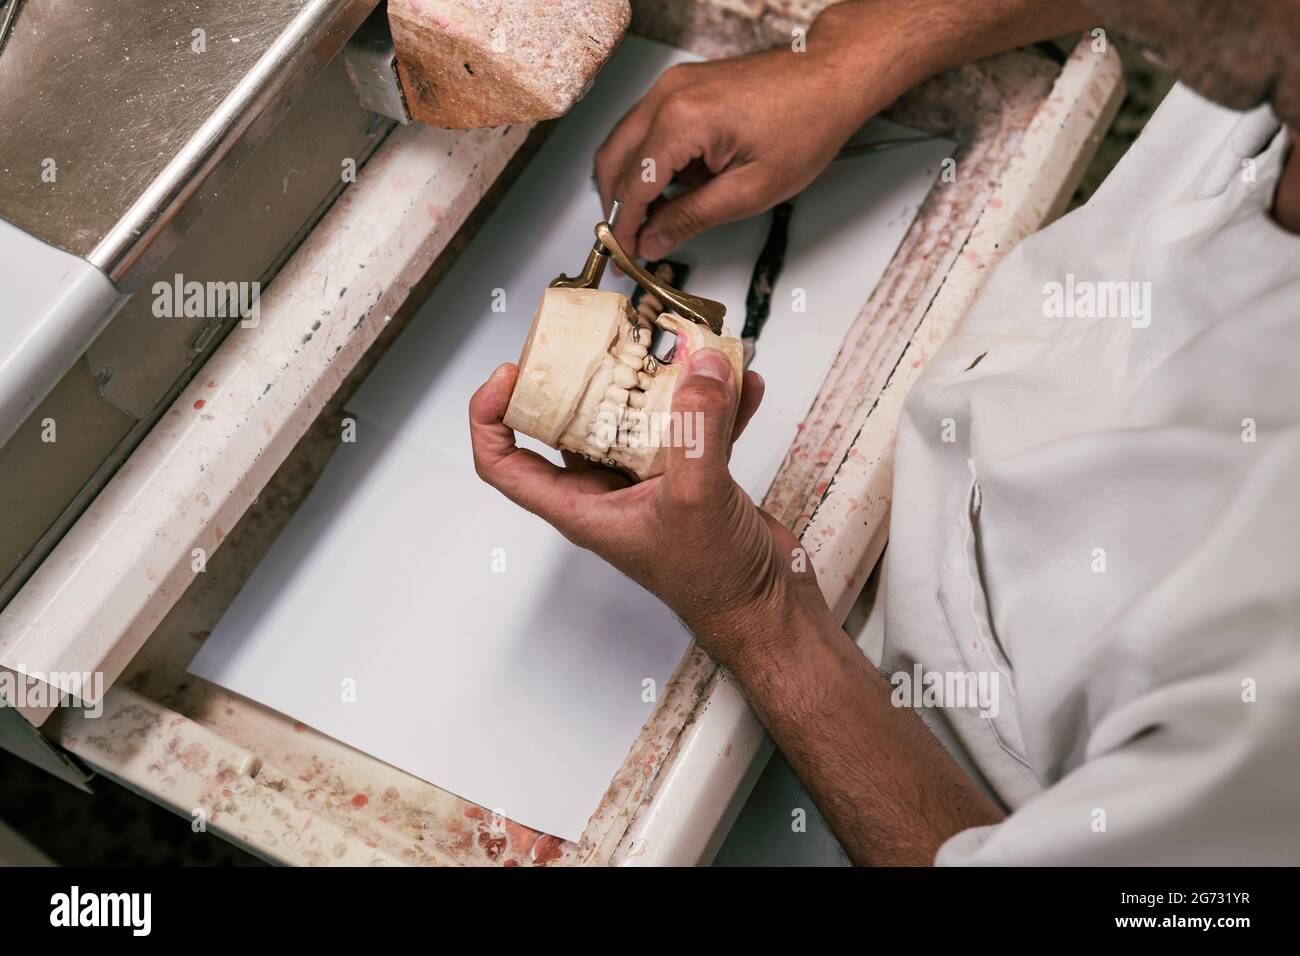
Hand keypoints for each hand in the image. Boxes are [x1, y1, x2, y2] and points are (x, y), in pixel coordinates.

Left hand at [469, 348, 830, 669]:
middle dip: (587, 376)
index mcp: (582, 508)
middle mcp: (609, 493)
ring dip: (665, 383)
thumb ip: (697, 428)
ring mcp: (651, 484)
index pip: (505, 464)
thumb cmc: (715, 583)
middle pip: (573, 425)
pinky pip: (697, 429)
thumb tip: (701, 367)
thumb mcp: (696, 497)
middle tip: (601, 336)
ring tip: (689, 350)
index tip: (507, 374)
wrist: (767, 610)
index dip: (491, 417)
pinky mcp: (695, 480)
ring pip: (640, 417)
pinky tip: (746, 385)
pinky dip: (720, 406)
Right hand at [594, 8, 906, 261]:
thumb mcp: (749, 191)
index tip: (626, 255)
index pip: (633, 186)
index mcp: (682, 120)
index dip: (625, 228)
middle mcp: (668, 95)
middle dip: (617, 206)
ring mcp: (672, 86)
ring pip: (624, 143)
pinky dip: (649, 161)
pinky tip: (676, 187)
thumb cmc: (806, 124)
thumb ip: (691, 218)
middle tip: (630, 243)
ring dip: (632, 184)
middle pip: (614, 160)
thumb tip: (653, 241)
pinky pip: (646, 127)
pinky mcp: (681, 86)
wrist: (830, 80)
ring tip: (659, 219)